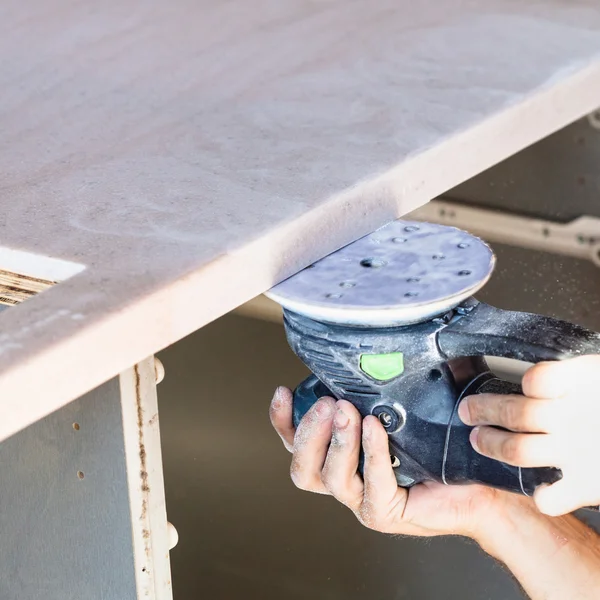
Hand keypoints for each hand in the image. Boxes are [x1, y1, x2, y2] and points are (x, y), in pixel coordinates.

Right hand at [269, 386, 517, 540]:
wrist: (482, 480)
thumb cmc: (442, 440)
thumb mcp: (407, 402)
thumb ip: (384, 381)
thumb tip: (378, 338)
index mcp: (342, 455)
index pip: (297, 443)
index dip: (283, 421)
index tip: (283, 391)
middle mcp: (347, 478)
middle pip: (303, 468)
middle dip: (308, 433)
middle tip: (327, 404)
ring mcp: (364, 499)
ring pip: (330, 478)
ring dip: (337, 441)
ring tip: (347, 411)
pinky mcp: (386, 513)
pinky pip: (372, 486)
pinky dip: (371, 453)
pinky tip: (375, 428)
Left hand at [458, 355, 599, 515]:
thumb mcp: (593, 377)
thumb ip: (563, 376)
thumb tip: (534, 380)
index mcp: (582, 384)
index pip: (540, 379)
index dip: (526, 382)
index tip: (505, 384)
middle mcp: (575, 418)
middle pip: (517, 412)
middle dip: (484, 410)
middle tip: (467, 411)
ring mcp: (579, 452)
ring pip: (519, 449)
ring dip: (493, 443)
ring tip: (478, 439)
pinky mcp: (586, 486)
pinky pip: (549, 496)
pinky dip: (539, 494)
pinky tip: (532, 488)